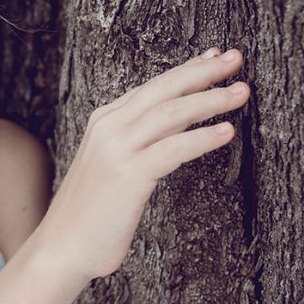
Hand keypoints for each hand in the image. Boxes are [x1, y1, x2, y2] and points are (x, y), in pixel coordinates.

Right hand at [35, 47, 249, 280]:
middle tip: (236, 59)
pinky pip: (173, 149)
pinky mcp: (128, 175)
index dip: (187, 68)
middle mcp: (109, 127)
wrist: (62, 247)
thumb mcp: (115, 165)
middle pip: (164, 89)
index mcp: (105, 121)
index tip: (215, 56)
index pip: (153, 86)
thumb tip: (180, 122)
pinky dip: (202, 138)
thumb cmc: (93, 212)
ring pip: (172, 113)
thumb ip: (142, 140)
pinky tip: (227, 132)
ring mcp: (117, 150)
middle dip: (203, 72)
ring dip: (210, 99)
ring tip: (241, 92)